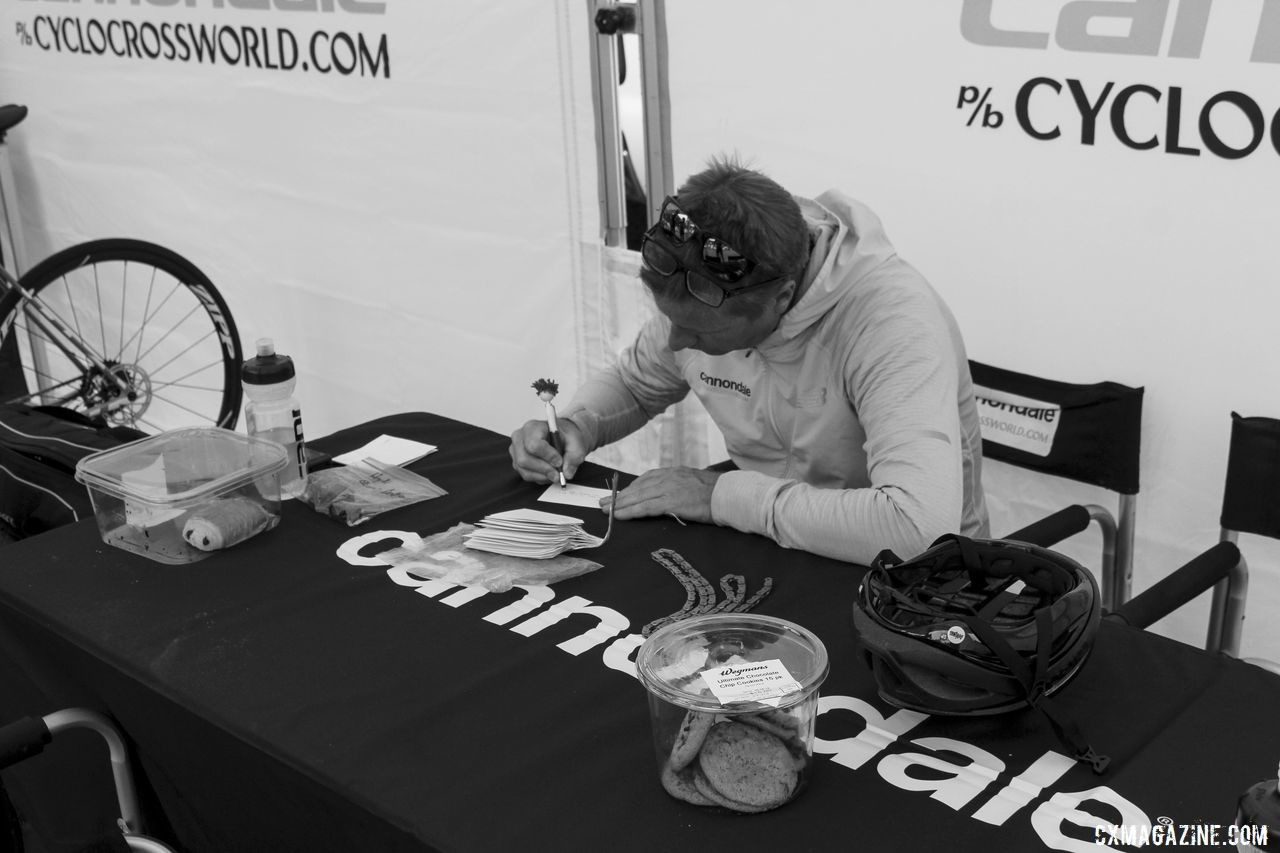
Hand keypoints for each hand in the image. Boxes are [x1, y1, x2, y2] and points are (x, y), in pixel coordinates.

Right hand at [509, 417, 587, 483]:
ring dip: (543, 475)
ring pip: (524, 470)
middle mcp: (520, 438)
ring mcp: (516, 451)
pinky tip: (549, 473)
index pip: (534, 444)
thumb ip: (574, 457)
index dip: (547, 456)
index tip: (559, 461)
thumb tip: (567, 472)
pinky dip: (540, 477)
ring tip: (556, 473)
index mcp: (533, 427)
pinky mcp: (517, 463)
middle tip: (559, 474)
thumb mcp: (576, 443)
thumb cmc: (565, 437)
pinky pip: (526, 475)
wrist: (561, 439)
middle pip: (525, 459)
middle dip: (544, 469)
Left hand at [605, 467, 720, 523]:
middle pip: (638, 487)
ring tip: (605, 510)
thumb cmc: (717, 493)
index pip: (647, 479)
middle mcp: (668, 477)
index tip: (619, 494)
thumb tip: (670, 497)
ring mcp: (669, 489)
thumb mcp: (695, 484)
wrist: (730, 494)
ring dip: (619, 504)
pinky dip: (630, 511)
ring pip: (638, 497)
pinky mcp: (671, 502)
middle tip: (602, 502)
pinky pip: (645, 507)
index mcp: (674, 472)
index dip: (630, 488)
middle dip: (619, 496)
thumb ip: (680, 487)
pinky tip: (619, 515)